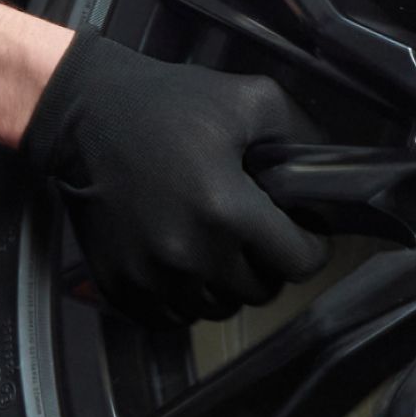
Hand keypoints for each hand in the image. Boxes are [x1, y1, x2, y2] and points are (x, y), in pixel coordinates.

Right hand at [19, 32, 329, 321]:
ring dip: (227, 284)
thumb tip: (332, 171)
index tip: (304, 231)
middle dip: (270, 264)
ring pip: (216, 308)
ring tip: (221, 246)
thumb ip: (301, 133)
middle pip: (259, 291)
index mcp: (225, 209)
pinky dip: (185, 299)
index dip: (311, 246)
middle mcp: (188, 254)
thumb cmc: (168, 104)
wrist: (84, 116)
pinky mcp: (118, 286)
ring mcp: (150, 276)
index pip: (298, 262)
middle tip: (259, 233)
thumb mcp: (249, 98)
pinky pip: (170, 318)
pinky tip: (186, 264)